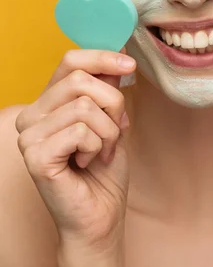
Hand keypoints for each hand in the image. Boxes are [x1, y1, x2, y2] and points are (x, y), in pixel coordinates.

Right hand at [15, 48, 135, 248]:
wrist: (100, 216)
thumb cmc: (103, 170)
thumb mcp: (111, 118)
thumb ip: (107, 87)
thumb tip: (118, 51)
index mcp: (48, 102)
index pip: (70, 61)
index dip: (103, 57)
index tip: (129, 64)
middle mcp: (32, 115)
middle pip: (81, 81)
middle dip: (113, 104)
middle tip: (116, 130)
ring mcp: (29, 136)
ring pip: (86, 106)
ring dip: (109, 131)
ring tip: (102, 151)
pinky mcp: (35, 156)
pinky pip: (82, 130)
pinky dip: (98, 146)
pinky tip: (89, 162)